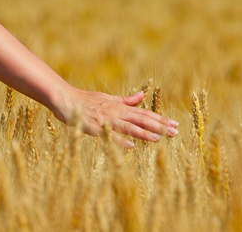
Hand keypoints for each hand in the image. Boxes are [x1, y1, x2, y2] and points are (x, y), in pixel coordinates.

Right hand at [51, 86, 178, 147]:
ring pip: (129, 127)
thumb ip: (125, 99)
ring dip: (144, 133)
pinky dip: (120, 140)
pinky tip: (131, 146)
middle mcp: (116, 112)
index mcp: (120, 106)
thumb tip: (141, 96)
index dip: (160, 119)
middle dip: (159, 126)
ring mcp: (106, 120)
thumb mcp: (109, 98)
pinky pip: (109, 135)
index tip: (174, 124)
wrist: (65, 99)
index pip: (144, 113)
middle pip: (141, 119)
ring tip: (159, 138)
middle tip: (175, 131)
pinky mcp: (95, 127)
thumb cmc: (86, 100)